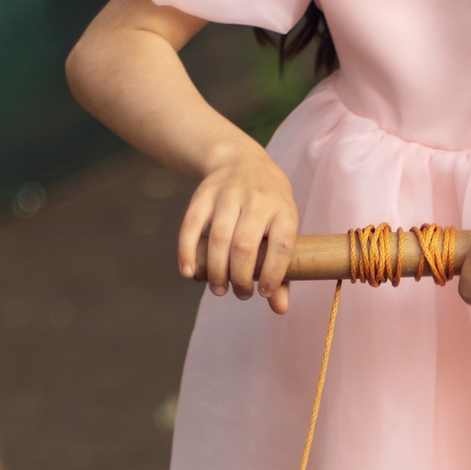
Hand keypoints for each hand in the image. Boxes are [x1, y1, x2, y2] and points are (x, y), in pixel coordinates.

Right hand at [178, 143, 299, 313]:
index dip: (273, 275)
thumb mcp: (282, 227)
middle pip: (245, 246)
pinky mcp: (203, 194)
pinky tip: (189, 272)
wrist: (241, 160)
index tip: (264, 294)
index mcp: (283, 210)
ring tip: (219, 288)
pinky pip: (191, 225)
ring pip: (219, 238)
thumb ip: (282, 268)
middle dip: (240, 278)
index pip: (281, 246)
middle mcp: (257, 199)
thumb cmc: (268, 206)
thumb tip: (279, 309)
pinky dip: (187, 251)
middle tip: (239, 294)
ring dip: (216, 271)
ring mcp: (228, 194)